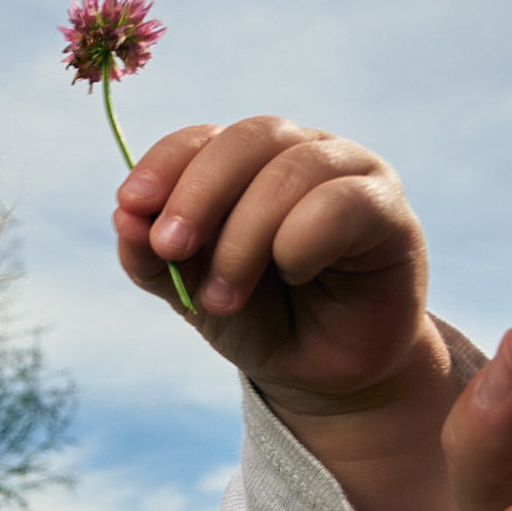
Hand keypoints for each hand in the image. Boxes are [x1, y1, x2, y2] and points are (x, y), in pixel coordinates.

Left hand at [114, 117, 439, 418]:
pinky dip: (302, 241)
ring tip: (223, 297)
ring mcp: (348, 173)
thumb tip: (123, 216)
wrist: (321, 371)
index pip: (201, 138)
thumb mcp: (191, 292)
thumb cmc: (258, 318)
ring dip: (244, 238)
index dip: (163, 164)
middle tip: (172, 249)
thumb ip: (153, 258)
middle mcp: (298, 153)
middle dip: (198, 194)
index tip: (131, 204)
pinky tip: (293, 274)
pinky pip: (342, 202)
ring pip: (291, 170)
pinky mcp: (388, 208)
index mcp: (244, 165)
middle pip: (248, 139)